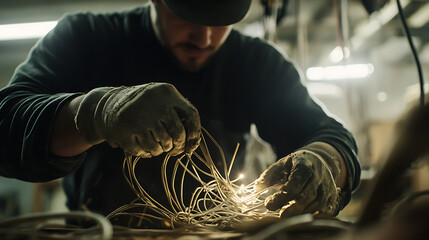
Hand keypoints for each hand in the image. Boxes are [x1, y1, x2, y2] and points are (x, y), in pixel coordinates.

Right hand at [74, 83, 200, 156]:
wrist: (107, 104)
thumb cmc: (144, 106)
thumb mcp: (161, 99)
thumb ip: (178, 113)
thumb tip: (193, 140)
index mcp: (167, 92)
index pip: (191, 115)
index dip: (195, 134)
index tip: (191, 145)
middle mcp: (155, 103)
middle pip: (177, 133)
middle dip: (177, 146)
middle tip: (173, 150)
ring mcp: (140, 118)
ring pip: (162, 145)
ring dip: (161, 150)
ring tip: (156, 146)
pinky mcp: (125, 132)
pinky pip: (144, 151)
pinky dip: (146, 153)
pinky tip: (143, 148)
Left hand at [254, 150, 340, 216]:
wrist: (320, 160)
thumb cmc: (296, 164)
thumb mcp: (282, 163)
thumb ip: (270, 175)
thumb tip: (257, 188)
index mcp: (304, 166)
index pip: (294, 183)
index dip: (281, 196)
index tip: (268, 204)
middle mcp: (319, 176)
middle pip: (307, 196)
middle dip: (293, 209)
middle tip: (280, 216)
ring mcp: (328, 187)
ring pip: (317, 205)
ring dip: (302, 213)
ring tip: (287, 216)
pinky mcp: (333, 197)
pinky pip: (326, 211)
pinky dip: (314, 216)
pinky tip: (301, 217)